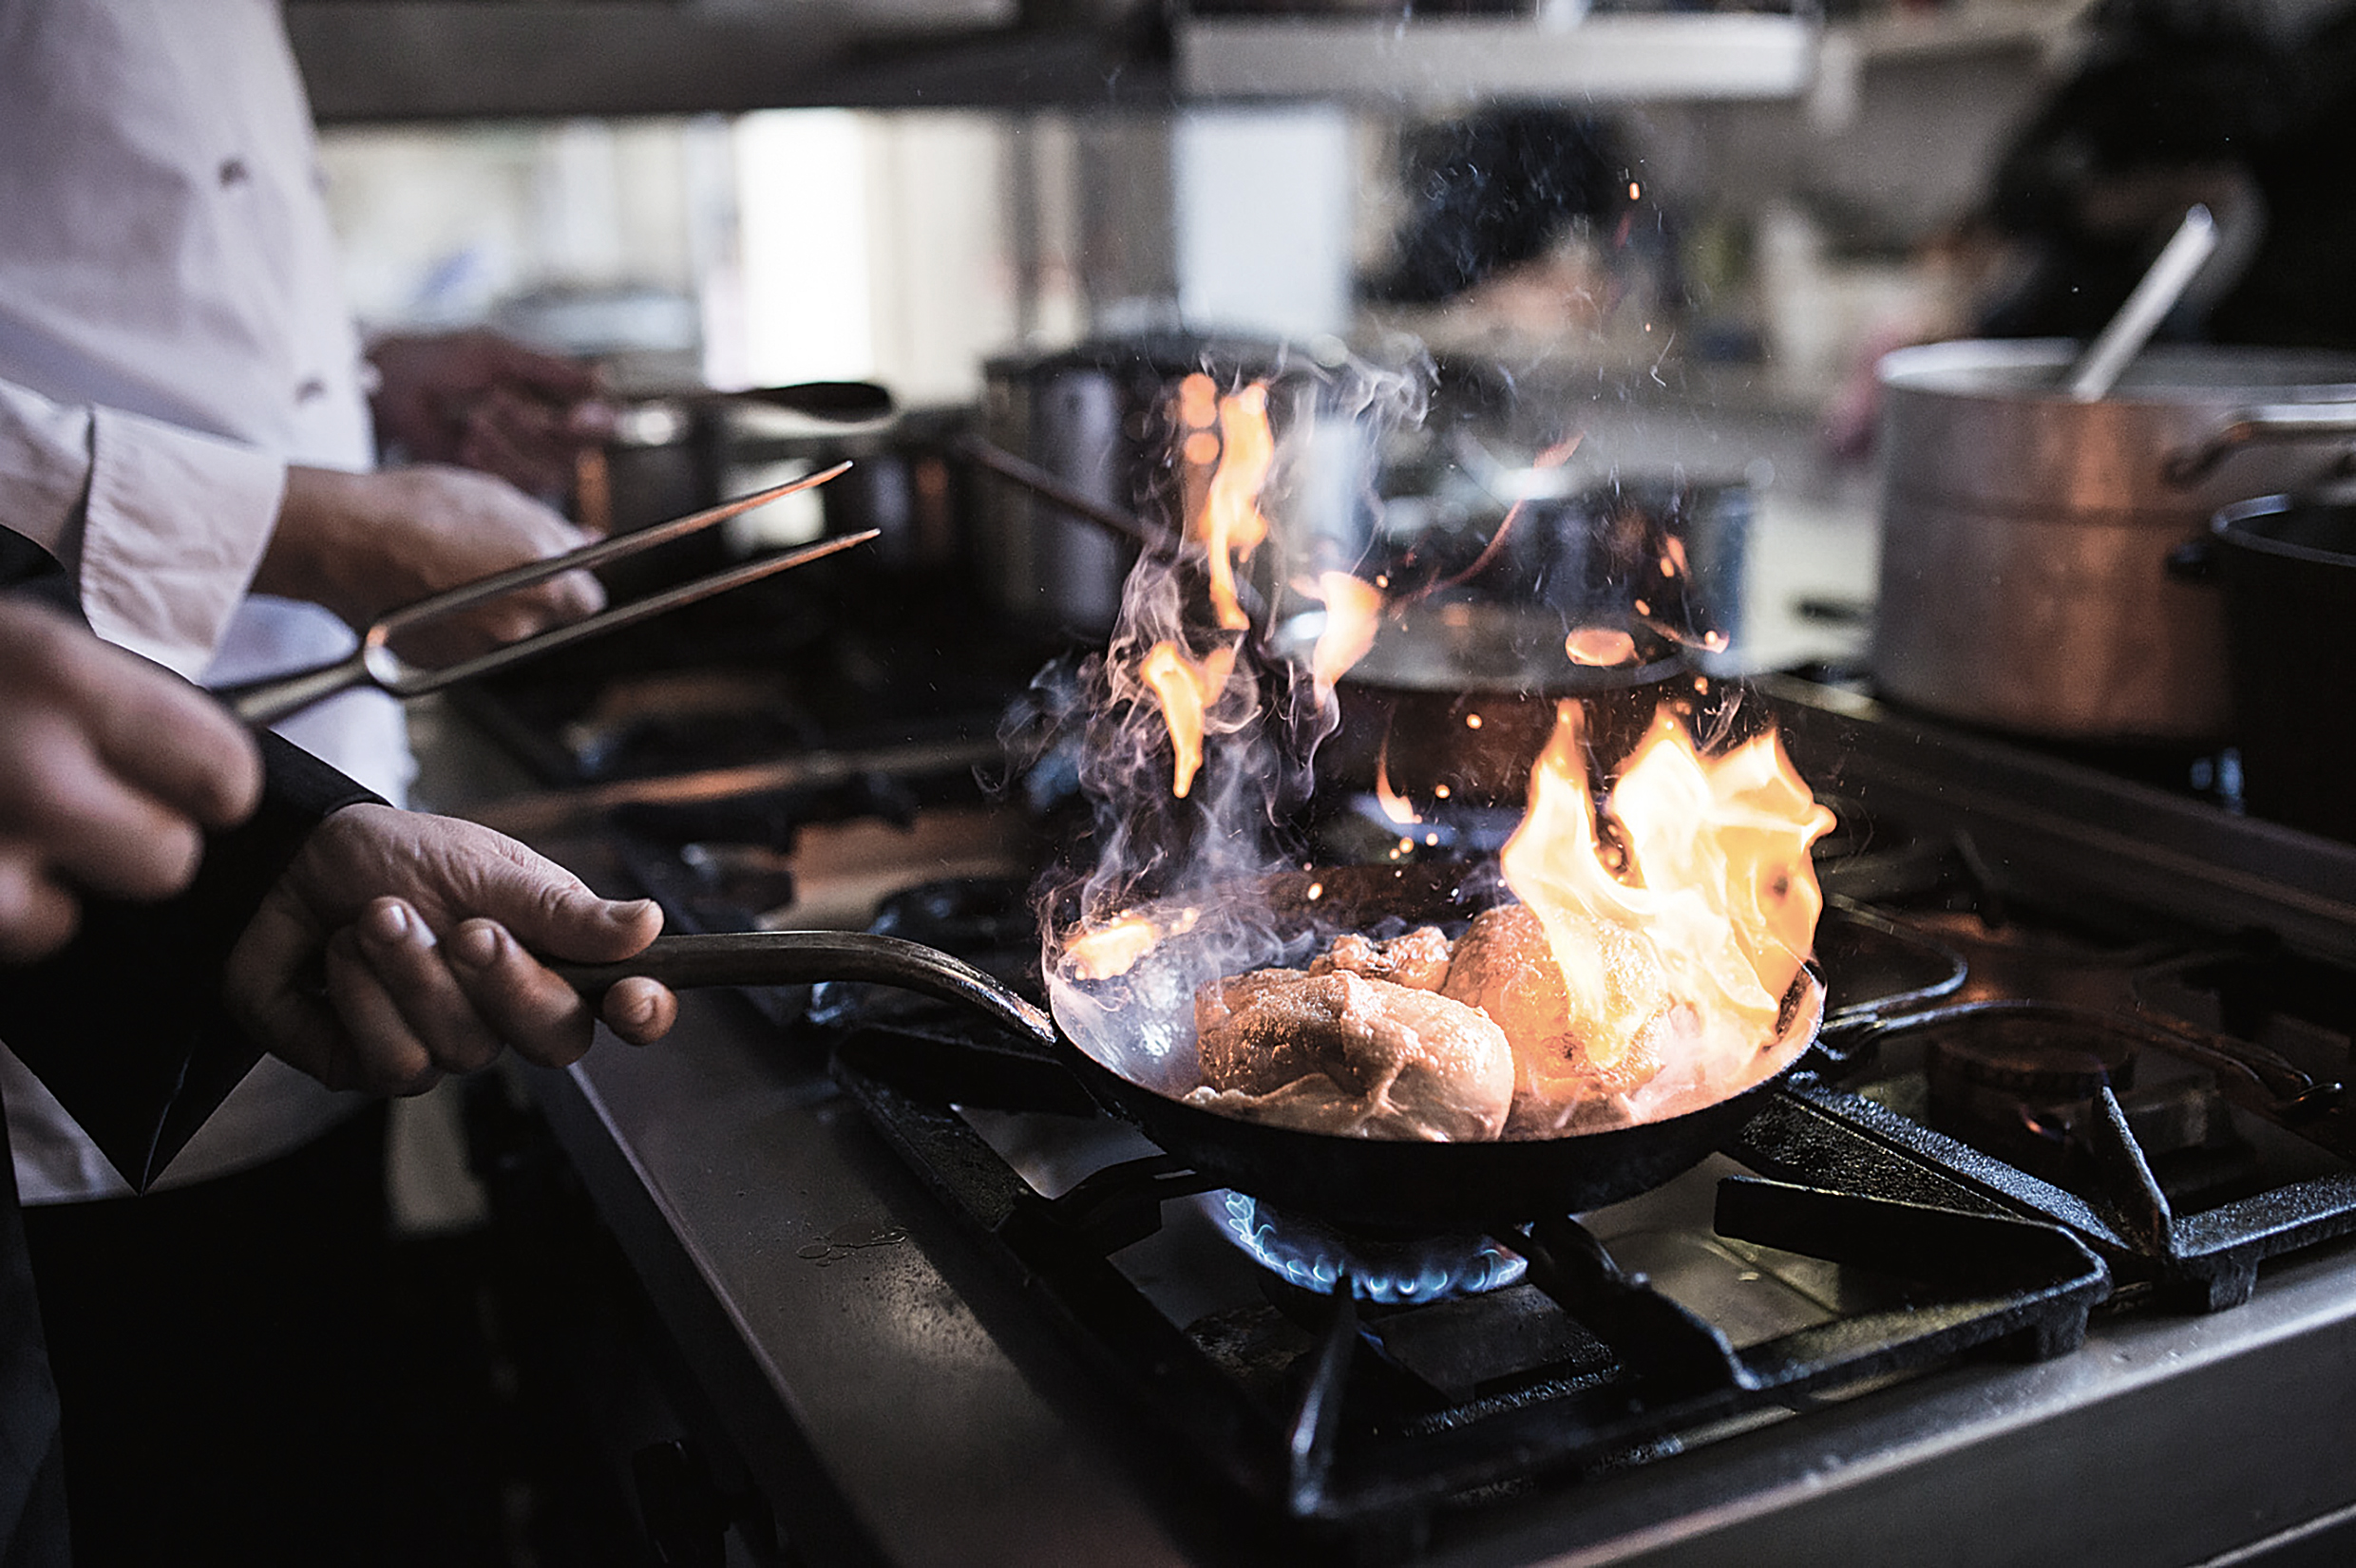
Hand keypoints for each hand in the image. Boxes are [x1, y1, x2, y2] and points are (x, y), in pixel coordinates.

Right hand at [0, 597, 260, 960]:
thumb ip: (106, 706)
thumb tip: (199, 785)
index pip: (222, 773)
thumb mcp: (14, 643)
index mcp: (61, 678)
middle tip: (73, 812)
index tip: (177, 781)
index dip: (203, 784)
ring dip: (33, 894)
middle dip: (128, 845)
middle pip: (165, 862)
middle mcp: (24, 769)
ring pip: (61, 922)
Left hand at [223, 804, 677, 1095]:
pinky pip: (396, 1064)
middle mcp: (510, 1010)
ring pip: (465, 1049)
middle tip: (466, 928)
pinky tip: (342, 955)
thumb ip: (561, 909)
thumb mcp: (484, 866)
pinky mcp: (380, 1066)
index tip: (633, 996)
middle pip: (553, 1040)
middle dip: (506, 981)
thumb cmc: (397, 858)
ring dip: (413, 973)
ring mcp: (448, 1045)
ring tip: (376, 917)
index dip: (642, 1012)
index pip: (624, 1006)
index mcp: (555, 955)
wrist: (291, 866)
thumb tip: (647, 923)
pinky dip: (363, 997)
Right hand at [256, 463, 604, 666]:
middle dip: (525, 591)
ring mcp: (478, 650)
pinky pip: (463, 644)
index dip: (570, 582)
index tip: (552, 567)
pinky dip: (454, 624)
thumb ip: (553, 530)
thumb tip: (587, 542)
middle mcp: (517, 627)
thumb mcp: (500, 500)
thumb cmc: (420, 509)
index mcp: (545, 586)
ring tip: (447, 567)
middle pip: (543, 617)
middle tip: (486, 556)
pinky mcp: (440, 664)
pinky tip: (426, 589)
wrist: (344, 539)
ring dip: (487, 608)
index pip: (587, 600)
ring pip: (502, 631)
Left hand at [367, 329, 615, 501]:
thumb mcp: (496, 354)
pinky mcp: (500, 483)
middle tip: (497, 400)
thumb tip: (599, 377)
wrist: (392, 389)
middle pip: (577, 452)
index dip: (595, 423)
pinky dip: (493, 463)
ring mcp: (524, 461)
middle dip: (537, 427)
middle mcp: (546, 433)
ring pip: (550, 473)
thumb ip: (548, 368)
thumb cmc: (440, 360)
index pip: (600, 422)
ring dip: (511, 445)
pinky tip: (466, 442)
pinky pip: (520, 487)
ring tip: (475, 419)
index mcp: (553, 396)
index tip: (576, 416)